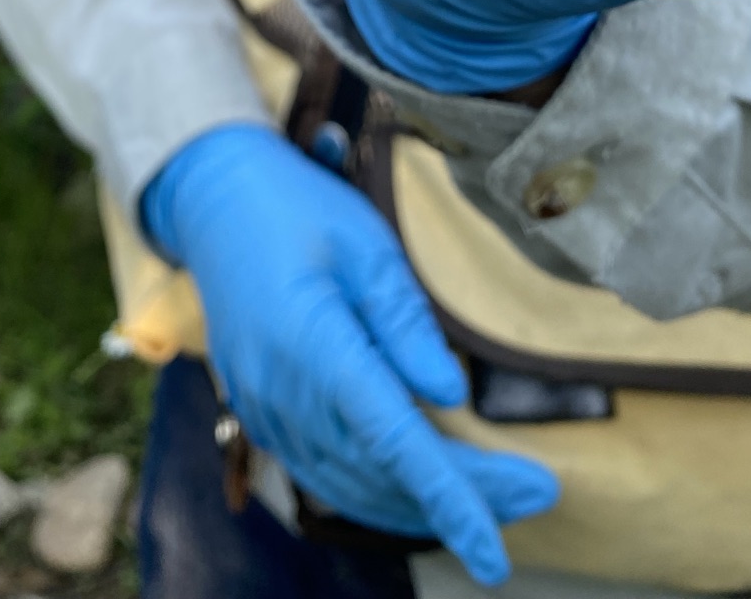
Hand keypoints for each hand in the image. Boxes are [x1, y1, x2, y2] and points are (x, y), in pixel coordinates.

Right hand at [141, 123, 557, 581]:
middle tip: (535, 492)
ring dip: (422, 505)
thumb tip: (451, 394)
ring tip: (494, 497)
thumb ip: (406, 320)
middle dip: (463, 498)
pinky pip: (324, 475)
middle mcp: (284, 395)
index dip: (451, 500)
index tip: (497, 552)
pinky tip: (417, 490)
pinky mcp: (263, 415)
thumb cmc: (296, 207)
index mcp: (313, 346)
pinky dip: (376, 493)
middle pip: (383, 474)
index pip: (393, 442)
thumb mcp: (364, 243)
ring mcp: (266, 412)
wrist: (215, 199)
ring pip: (353, 488)